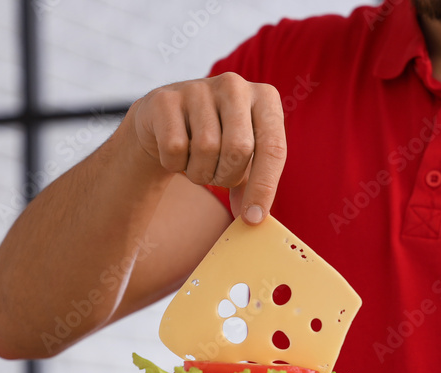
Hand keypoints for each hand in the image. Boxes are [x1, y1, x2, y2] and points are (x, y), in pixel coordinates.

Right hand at [130, 73, 286, 222]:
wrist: (167, 121)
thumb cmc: (217, 142)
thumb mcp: (244, 159)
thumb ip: (254, 185)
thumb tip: (252, 219)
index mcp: (265, 98)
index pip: (273, 148)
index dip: (264, 187)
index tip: (253, 218)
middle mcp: (235, 86)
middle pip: (238, 150)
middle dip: (227, 177)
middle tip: (218, 177)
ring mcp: (199, 87)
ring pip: (206, 149)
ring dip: (201, 172)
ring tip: (198, 163)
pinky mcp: (166, 99)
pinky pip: (175, 148)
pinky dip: (175, 164)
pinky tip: (177, 153)